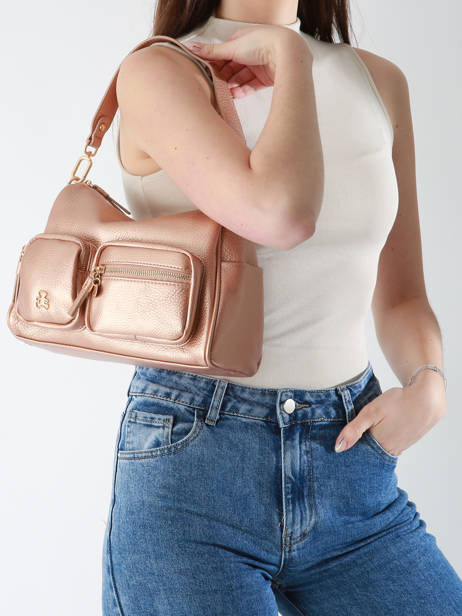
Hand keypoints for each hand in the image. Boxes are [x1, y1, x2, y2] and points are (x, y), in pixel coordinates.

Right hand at [185, 26, 307, 96]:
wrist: (287, 53)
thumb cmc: (262, 43)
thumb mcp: (232, 47)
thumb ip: (211, 52)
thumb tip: (191, 47)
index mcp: (242, 39)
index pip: (224, 53)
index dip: (214, 64)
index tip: (205, 73)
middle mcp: (251, 51)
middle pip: (232, 67)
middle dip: (223, 77)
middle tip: (213, 86)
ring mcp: (259, 65)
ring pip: (240, 78)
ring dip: (231, 86)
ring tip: (223, 93)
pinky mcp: (266, 78)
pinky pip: (251, 86)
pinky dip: (243, 91)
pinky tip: (235, 95)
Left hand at [334, 373, 446, 455]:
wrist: (427, 398)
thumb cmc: (398, 402)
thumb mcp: (371, 412)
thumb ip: (354, 430)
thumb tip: (338, 449)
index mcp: (379, 446)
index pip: (358, 455)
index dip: (348, 450)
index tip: (338, 447)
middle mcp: (390, 451)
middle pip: (368, 454)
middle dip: (358, 448)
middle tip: (351, 438)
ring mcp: (399, 447)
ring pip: (378, 450)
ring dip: (369, 444)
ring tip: (363, 434)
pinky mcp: (405, 442)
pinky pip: (388, 446)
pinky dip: (380, 441)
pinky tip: (378, 431)